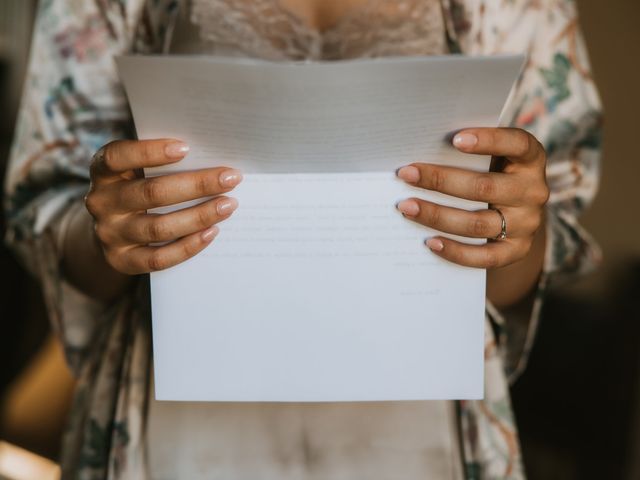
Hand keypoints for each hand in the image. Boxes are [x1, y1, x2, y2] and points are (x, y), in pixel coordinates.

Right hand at [85, 139, 241, 273]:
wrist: (113, 230)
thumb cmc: (137, 187)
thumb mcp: (137, 169)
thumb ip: (162, 162)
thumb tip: (212, 157)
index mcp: (103, 171)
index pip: (117, 157)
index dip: (149, 152)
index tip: (186, 148)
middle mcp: (101, 202)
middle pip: (151, 193)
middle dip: (197, 185)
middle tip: (231, 178)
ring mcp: (109, 234)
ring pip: (159, 227)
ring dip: (199, 216)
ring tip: (228, 205)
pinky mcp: (121, 260)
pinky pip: (159, 258)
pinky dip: (188, 246)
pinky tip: (212, 232)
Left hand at [395, 128, 548, 268]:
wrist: (516, 215)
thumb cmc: (492, 174)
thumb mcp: (492, 158)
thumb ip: (468, 153)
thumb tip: (420, 154)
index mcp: (531, 159)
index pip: (518, 144)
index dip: (489, 140)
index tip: (455, 139)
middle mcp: (534, 191)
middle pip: (484, 187)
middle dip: (440, 180)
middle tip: (406, 174)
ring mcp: (527, 223)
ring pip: (478, 223)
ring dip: (437, 215)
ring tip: (407, 207)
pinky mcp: (517, 250)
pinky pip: (485, 256)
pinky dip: (456, 251)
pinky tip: (430, 242)